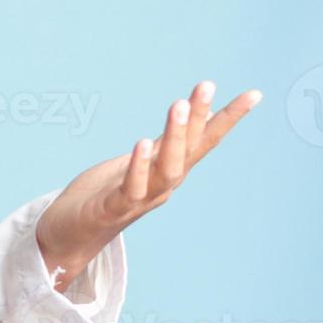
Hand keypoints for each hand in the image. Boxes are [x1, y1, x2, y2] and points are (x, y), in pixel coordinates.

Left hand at [35, 80, 260, 290]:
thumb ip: (162, 146)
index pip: (203, 142)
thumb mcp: (136, 163)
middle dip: (199, 118)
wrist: (68, 237)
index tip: (253, 94)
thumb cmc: (101, 196)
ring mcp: (139, 200)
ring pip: (167, 170)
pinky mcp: (112, 210)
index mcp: (167, 171)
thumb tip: (185, 121)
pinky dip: (138, 167)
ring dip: (174, 138)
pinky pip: (130, 189)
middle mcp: (162, 187)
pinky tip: (141, 143)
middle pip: (188, 150)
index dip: (227, 118)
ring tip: (178, 105)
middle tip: (206, 85)